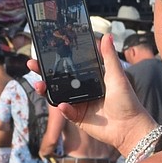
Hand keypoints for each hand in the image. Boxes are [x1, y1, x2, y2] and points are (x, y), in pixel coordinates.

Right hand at [29, 35, 154, 153]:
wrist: (129, 126)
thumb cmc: (127, 100)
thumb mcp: (117, 75)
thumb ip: (109, 56)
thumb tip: (107, 35)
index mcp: (90, 77)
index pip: (69, 66)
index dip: (56, 59)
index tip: (44, 51)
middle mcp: (81, 89)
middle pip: (58, 79)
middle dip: (43, 72)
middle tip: (31, 64)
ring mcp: (78, 103)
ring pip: (57, 94)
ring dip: (46, 89)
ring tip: (39, 85)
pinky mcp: (77, 117)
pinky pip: (66, 111)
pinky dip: (63, 107)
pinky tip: (62, 105)